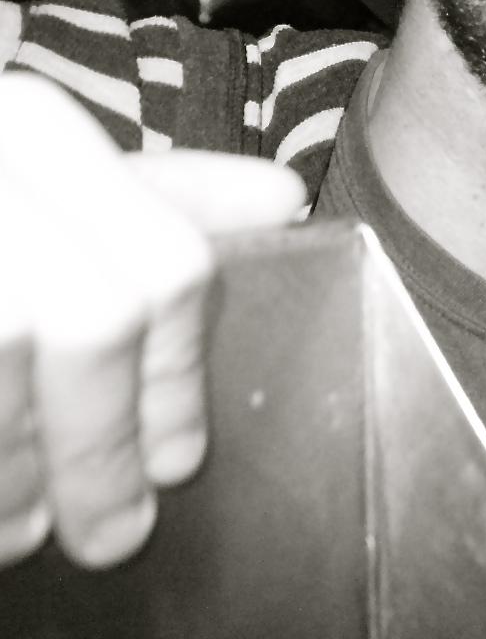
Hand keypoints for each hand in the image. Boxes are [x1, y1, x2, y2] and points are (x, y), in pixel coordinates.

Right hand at [0, 72, 306, 568]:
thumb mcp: (53, 185)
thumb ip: (161, 202)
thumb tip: (282, 199)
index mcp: (38, 131)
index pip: (166, 265)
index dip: (177, 379)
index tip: (177, 461)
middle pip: (93, 321)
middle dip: (101, 444)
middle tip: (113, 531)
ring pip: (6, 347)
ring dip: (16, 469)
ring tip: (22, 529)